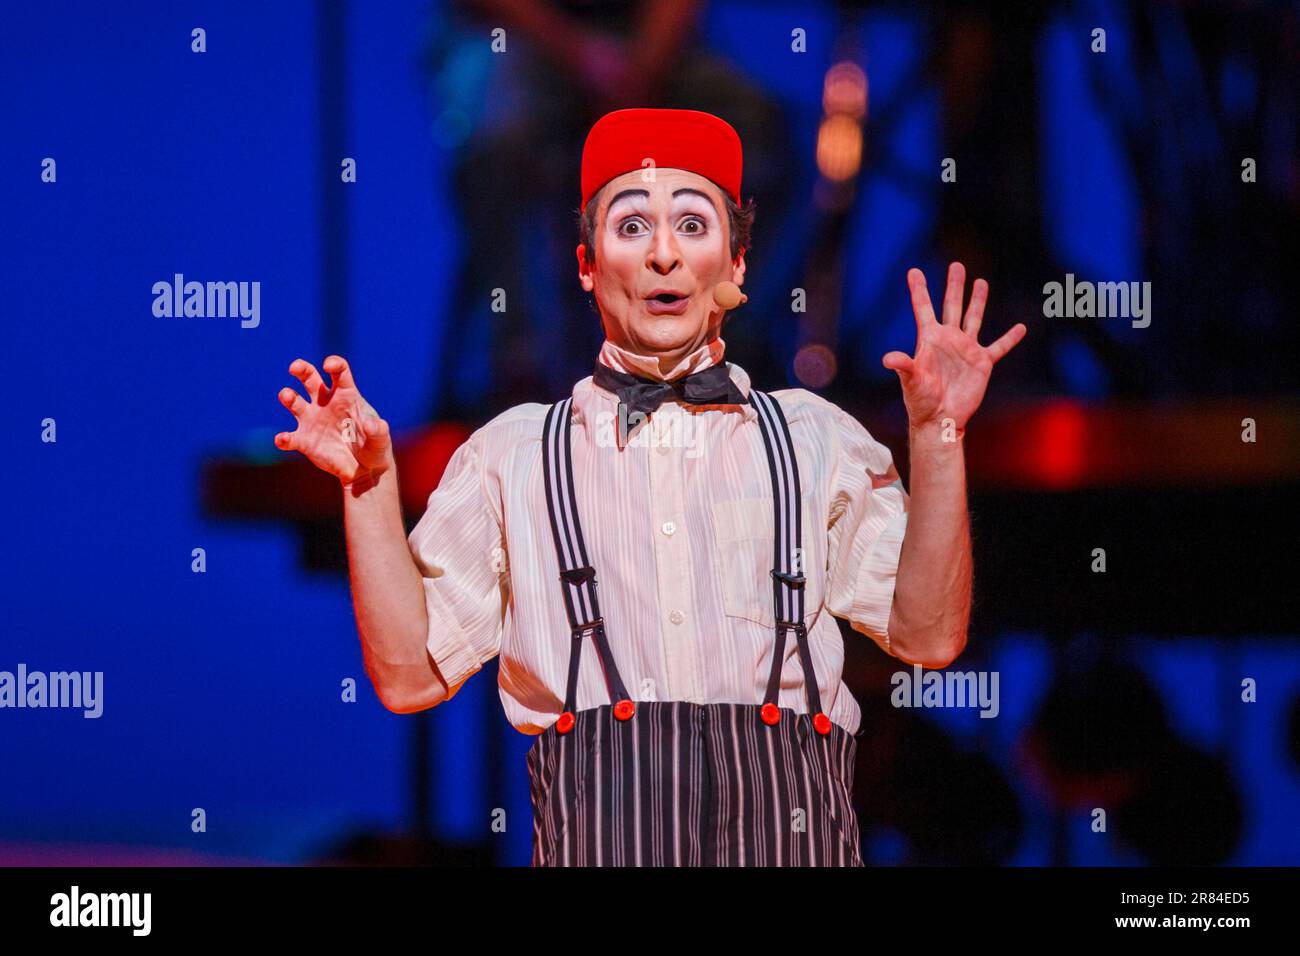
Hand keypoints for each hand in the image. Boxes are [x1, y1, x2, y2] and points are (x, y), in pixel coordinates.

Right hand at [274, 355, 391, 486]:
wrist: (364, 469)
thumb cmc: (374, 446)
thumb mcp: (381, 438)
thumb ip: (378, 430)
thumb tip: (371, 425)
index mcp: (346, 395)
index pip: (339, 372)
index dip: (334, 364)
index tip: (329, 365)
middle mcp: (325, 402)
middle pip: (309, 378)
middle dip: (301, 369)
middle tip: (294, 367)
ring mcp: (312, 420)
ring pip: (294, 401)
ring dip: (288, 396)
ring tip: (287, 397)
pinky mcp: (304, 441)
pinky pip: (290, 438)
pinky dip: (283, 438)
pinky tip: (283, 439)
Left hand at [882, 263, 1026, 431]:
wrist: (940, 419)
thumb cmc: (921, 401)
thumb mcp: (911, 381)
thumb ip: (903, 365)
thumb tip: (887, 358)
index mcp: (929, 340)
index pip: (923, 309)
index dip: (919, 290)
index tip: (913, 271)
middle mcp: (948, 340)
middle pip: (952, 306)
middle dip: (954, 286)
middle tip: (957, 265)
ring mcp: (966, 350)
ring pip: (973, 319)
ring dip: (978, 301)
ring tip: (981, 281)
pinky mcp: (982, 363)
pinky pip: (999, 347)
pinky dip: (1010, 338)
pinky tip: (1021, 327)